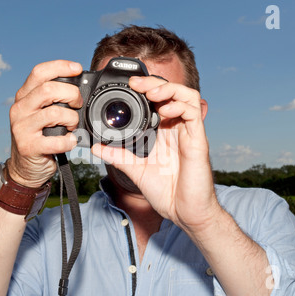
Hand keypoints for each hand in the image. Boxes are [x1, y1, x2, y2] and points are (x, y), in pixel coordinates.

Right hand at [8, 60, 82, 187]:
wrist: (26, 168)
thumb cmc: (41, 137)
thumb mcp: (42, 113)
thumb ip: (54, 99)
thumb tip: (81, 87)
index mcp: (24, 96)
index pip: (39, 72)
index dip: (60, 66)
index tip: (77, 69)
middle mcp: (19, 109)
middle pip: (48, 89)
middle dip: (71, 94)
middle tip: (78, 104)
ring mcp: (21, 128)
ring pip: (54, 113)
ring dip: (72, 120)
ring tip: (73, 127)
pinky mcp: (28, 146)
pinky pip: (56, 140)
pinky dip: (68, 141)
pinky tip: (70, 141)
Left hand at [92, 76, 222, 232]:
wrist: (185, 213)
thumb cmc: (167, 192)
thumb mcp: (136, 171)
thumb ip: (118, 156)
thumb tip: (96, 147)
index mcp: (163, 133)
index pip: (157, 101)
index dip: (144, 89)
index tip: (127, 86)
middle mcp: (176, 129)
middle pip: (171, 93)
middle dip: (153, 83)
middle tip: (135, 83)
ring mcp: (188, 133)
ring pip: (186, 96)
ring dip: (168, 89)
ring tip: (150, 91)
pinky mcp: (198, 140)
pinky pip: (193, 113)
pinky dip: (179, 106)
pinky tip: (165, 111)